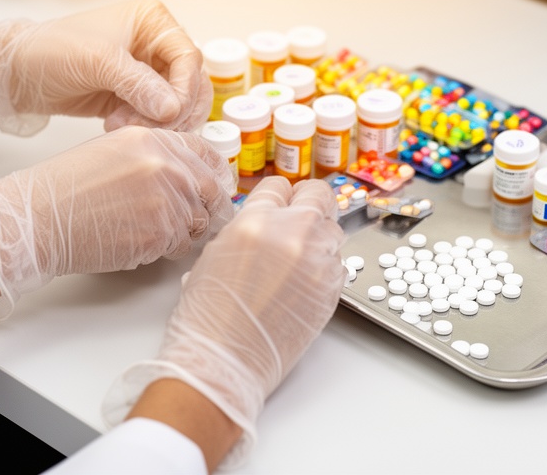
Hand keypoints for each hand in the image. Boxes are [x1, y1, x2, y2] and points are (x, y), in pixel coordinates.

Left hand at [0, 0, 210, 135]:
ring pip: (178, 104)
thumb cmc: (51, 51)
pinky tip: (116, 126)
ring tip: (122, 125)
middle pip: (191, 84)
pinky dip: (146, 127)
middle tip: (146, 126)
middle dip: (173, 110)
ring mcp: (148, 73)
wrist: (19, 75)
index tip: (169, 112)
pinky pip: (158, 117)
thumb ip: (137, 83)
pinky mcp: (137, 97)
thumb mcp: (96, 61)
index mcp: (153, 21)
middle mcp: (156, 45)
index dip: (184, 88)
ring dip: (158, 122)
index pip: (188, 57)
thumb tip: (172, 108)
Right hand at [0, 126, 233, 317]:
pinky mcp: (159, 235)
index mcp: (154, 140)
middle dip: (207, 207)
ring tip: (148, 229)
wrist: (38, 218)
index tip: (215, 187)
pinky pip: (179, 246)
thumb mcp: (114, 150)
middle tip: (196, 219)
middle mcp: (165, 167)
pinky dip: (165, 249)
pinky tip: (137, 242)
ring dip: (183, 231)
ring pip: (197, 223)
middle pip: (211, 191)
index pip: (207, 154)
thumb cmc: (66, 187)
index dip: (214, 174)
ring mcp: (165, 201)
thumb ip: (155, 156)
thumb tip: (188, 175)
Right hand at [103, 177, 346, 467]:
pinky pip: (338, 264)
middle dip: (310, 203)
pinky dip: (325, 267)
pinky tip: (303, 284)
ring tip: (299, 258)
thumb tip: (266, 220)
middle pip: (319, 195)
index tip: (279, 205)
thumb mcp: (215, 254)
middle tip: (300, 218)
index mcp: (256, 221)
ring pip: (334, 229)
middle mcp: (293, 234)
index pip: (280, 185)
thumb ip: (246, 228)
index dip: (278, 196)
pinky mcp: (333, 289)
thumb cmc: (209, 315)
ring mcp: (318, 262)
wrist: (224, 361)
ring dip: (320, 237)